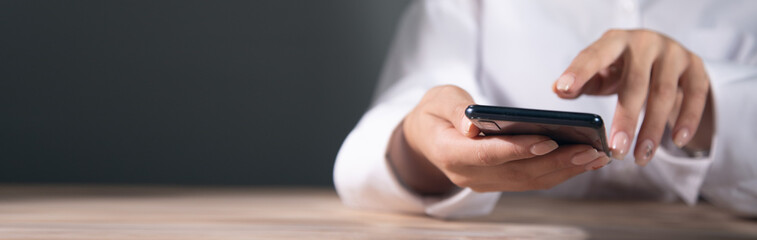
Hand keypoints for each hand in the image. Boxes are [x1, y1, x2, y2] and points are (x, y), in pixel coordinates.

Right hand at [388, 85, 609, 194]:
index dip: (519, 149)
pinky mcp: (498, 183)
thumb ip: (454, 110)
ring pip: (529, 181)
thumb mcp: (438, 100)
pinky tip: (583, 161)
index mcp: (449, 153)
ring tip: (597, 156)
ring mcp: (483, 183)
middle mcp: (467, 175)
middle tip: (591, 150)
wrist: (426, 136)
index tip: (550, 141)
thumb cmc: (434, 111)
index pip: (488, 155)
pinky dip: (559, 172)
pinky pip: (531, 180)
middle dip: (557, 162)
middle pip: (517, 172)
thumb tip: (471, 125)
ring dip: (565, 171)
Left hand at [553, 29, 712, 165]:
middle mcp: (645, 43)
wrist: (662, 54)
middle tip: (615, 150)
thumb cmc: (622, 68)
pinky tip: (677, 141)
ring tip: (640, 158)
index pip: (594, 55)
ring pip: (664, 94)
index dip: (579, 71)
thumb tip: (558, 90)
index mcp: (615, 41)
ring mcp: (673, 53)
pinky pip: (696, 95)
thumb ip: (580, 82)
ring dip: (652, 129)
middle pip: (635, 84)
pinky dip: (687, 120)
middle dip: (625, 120)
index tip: (564, 89)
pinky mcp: (695, 66)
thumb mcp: (600, 72)